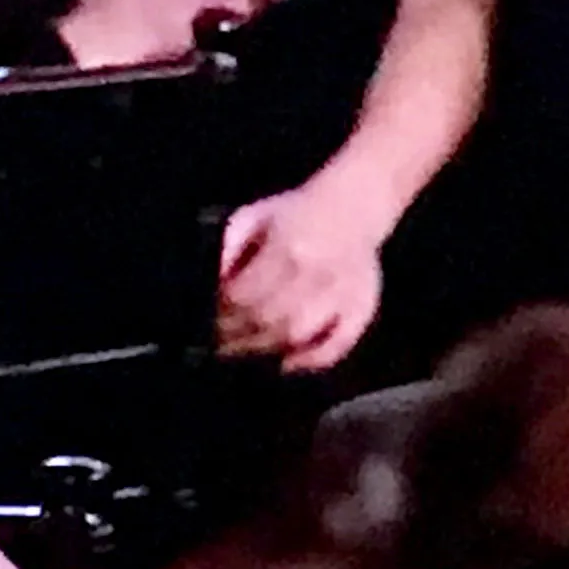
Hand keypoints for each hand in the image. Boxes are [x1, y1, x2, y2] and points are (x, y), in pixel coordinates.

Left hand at [219, 175, 387, 372]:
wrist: (355, 205)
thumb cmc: (295, 213)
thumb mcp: (253, 217)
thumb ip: (227, 247)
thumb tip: (210, 282)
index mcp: (286, 248)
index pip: (244, 294)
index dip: (222, 314)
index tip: (205, 323)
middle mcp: (315, 274)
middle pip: (267, 318)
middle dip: (237, 336)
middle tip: (218, 345)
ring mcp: (342, 293)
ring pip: (298, 334)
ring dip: (265, 349)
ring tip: (243, 352)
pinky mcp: (363, 307)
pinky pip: (339, 342)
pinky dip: (313, 359)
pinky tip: (287, 364)